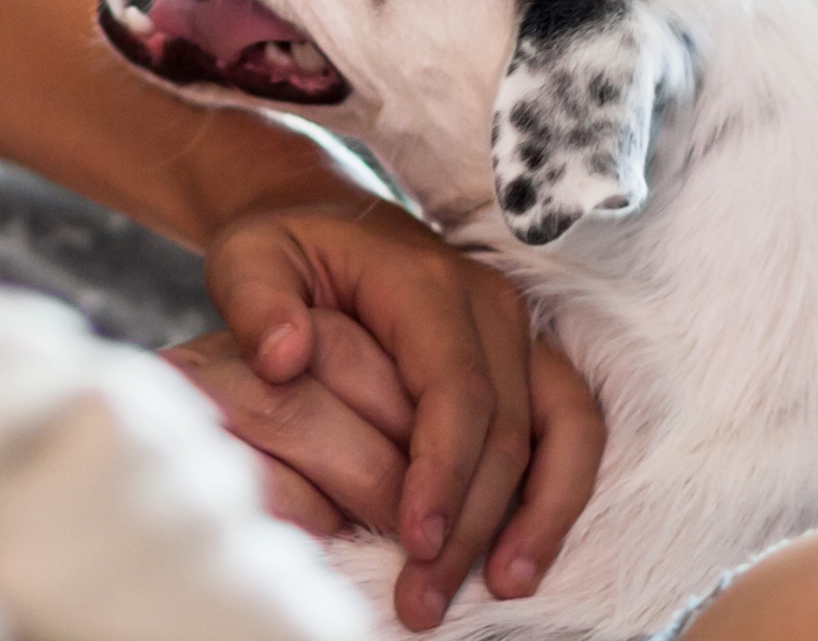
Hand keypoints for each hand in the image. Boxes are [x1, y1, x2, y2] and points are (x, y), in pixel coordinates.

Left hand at [208, 204, 601, 628]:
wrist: (328, 221)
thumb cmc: (283, 248)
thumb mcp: (246, 257)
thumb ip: (255, 301)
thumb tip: (282, 356)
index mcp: (425, 282)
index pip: (453, 388)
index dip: (442, 470)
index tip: (415, 538)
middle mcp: (490, 306)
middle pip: (504, 429)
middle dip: (472, 521)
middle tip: (427, 598)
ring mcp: (521, 333)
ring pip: (558, 434)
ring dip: (536, 518)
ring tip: (500, 588)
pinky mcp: (532, 361)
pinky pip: (572, 430)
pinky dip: (558, 493)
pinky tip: (522, 555)